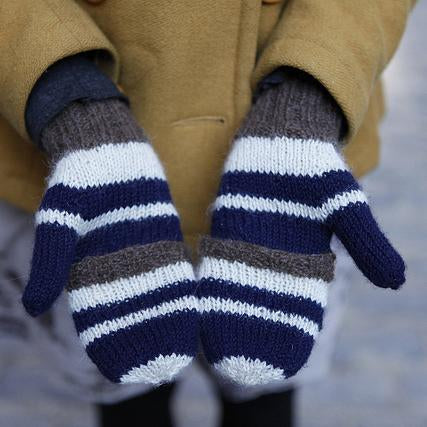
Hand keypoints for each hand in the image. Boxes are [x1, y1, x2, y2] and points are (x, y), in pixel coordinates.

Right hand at [23, 100, 198, 383]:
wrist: (106, 144)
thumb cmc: (77, 177)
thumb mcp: (59, 217)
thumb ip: (49, 260)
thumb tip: (33, 307)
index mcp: (88, 261)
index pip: (99, 310)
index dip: (110, 338)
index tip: (124, 369)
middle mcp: (117, 258)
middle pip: (131, 305)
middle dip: (144, 334)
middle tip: (161, 367)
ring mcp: (141, 245)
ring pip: (154, 288)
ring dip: (165, 316)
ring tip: (181, 347)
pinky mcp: (162, 229)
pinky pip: (173, 262)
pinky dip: (180, 285)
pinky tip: (192, 306)